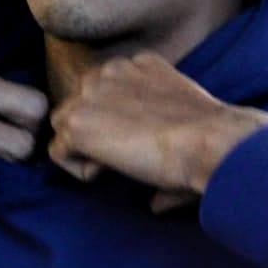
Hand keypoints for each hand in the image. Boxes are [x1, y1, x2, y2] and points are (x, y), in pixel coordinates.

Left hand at [48, 54, 267, 212]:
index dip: (116, 120)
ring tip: (115, 165)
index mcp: (138, 63)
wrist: (209, 141)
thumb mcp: (186, 121)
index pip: (104, 89)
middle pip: (80, 102)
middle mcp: (111, 69)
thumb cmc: (209, 137)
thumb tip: (156, 204)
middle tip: (125, 155)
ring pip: (64, 125)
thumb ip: (163, 139)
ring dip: (84, 148)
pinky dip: (79, 169)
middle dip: (95, 130)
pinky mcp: (77, 122)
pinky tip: (107, 172)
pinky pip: (58, 151)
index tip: (139, 141)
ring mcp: (90, 93)